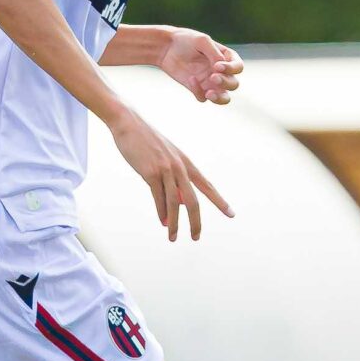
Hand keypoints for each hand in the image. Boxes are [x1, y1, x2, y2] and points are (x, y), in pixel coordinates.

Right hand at [108, 108, 231, 240]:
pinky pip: (158, 197)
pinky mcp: (150, 172)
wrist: (128, 123)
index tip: (231, 214)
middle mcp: (179, 167)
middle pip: (193, 201)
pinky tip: (163, 222)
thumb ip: (173, 179)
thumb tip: (179, 205)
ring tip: (173, 237)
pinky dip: (161, 212)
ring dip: (174, 223)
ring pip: (174, 203)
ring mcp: (165, 169)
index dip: (219, 201)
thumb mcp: (166, 157)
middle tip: (196, 237)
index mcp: (186, 163)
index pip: (207, 186)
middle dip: (195, 222)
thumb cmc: (146, 142)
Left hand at [159, 30, 242, 106]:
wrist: (167, 47)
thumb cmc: (186, 40)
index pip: (238, 67)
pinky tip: (190, 79)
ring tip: (210, 94)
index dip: (231, 69)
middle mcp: (221, 72)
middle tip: (213, 77)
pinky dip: (198, 91)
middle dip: (225, 83)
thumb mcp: (202, 41)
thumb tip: (220, 68)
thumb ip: (214, 53)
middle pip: (233, 84)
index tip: (216, 66)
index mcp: (226, 57)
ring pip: (224, 98)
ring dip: (220, 99)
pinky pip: (203, 97)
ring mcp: (210, 82)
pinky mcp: (198, 89)